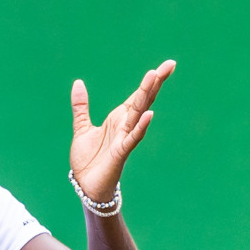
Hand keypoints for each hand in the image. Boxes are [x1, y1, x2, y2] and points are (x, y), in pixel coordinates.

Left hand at [69, 59, 173, 201]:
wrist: (85, 185)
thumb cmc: (88, 159)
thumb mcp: (82, 127)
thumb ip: (81, 106)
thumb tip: (79, 82)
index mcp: (118, 118)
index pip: (137, 95)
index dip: (150, 81)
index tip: (165, 65)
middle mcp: (125, 125)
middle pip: (143, 100)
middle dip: (155, 82)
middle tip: (170, 64)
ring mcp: (125, 138)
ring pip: (138, 114)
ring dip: (146, 96)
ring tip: (155, 78)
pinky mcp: (121, 152)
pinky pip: (132, 138)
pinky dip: (140, 126)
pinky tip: (149, 115)